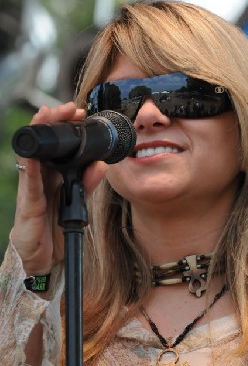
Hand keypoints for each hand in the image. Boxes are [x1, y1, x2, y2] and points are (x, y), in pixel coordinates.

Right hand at [11, 102, 108, 274]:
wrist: (44, 258)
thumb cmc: (55, 227)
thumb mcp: (77, 202)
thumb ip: (87, 183)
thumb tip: (101, 164)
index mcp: (52, 176)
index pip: (58, 145)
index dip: (66, 127)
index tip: (79, 112)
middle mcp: (40, 178)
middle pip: (43, 143)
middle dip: (53, 121)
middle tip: (67, 107)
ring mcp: (31, 189)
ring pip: (33, 155)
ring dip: (39, 133)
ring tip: (47, 115)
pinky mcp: (28, 205)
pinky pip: (29, 183)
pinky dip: (32, 167)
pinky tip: (35, 155)